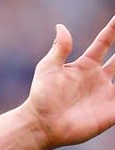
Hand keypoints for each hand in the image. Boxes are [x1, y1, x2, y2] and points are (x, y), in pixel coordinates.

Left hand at [25, 16, 114, 149]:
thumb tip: (61, 26)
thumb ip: (59, 48)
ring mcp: (107, 94)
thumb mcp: (48, 68)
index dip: (112, 30)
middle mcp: (99, 78)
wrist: (42, 124)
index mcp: (85, 66)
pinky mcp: (112, 112)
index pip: (104, 43)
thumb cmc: (41, 96)